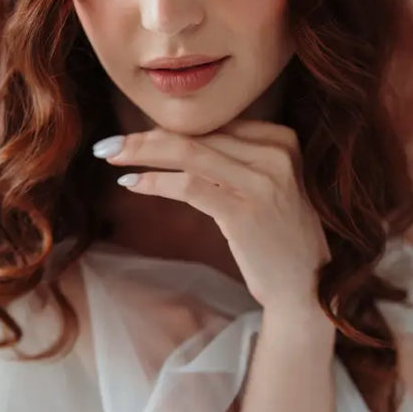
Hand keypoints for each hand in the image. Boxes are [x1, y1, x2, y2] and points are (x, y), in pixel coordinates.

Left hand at [93, 120, 330, 310]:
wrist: (305, 286)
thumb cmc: (276, 235)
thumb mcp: (265, 185)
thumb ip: (233, 158)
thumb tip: (171, 140)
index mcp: (281, 139)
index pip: (213, 125)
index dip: (168, 128)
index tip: (133, 136)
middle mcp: (275, 154)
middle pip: (198, 135)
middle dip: (146, 137)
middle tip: (107, 144)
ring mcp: (262, 181)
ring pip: (189, 154)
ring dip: (142, 153)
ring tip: (109, 157)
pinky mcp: (245, 211)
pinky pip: (189, 186)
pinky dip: (155, 182)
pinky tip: (131, 184)